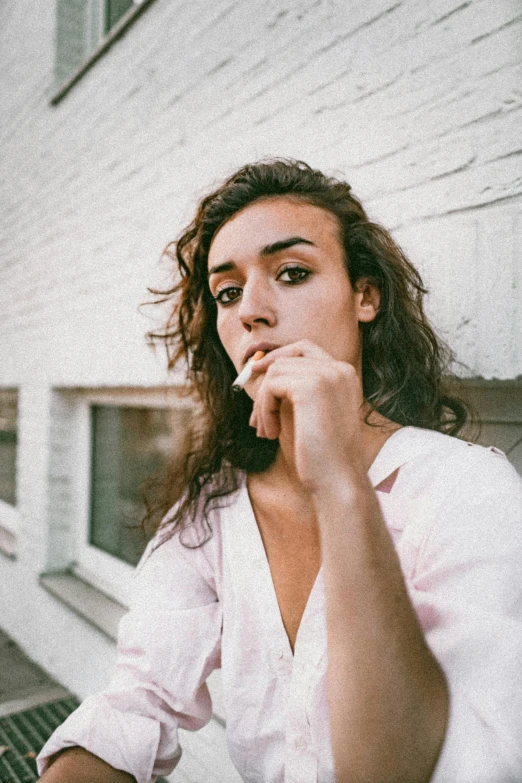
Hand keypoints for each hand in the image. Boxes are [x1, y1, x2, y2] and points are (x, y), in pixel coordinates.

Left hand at [248, 340, 365, 492]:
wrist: (336, 481)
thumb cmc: (320, 454)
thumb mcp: (306, 413)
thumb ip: (291, 388)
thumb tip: (259, 368)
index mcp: (345, 374)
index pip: (304, 348)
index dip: (277, 356)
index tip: (256, 371)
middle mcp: (340, 369)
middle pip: (286, 358)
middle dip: (265, 385)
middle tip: (256, 417)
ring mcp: (327, 376)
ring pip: (275, 372)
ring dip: (263, 403)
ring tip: (267, 431)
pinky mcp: (311, 387)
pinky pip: (271, 386)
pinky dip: (264, 409)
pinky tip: (271, 433)